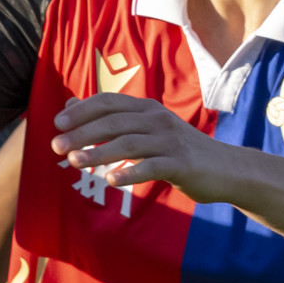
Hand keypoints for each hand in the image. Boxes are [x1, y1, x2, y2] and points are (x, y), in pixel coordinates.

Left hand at [51, 94, 243, 203]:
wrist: (226, 169)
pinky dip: (130, 172)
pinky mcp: (182, 163)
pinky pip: (152, 166)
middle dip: (82, 133)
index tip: (57, 124)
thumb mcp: (145, 130)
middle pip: (114, 122)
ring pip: (129, 143)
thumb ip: (111, 119)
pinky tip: (110, 180)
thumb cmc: (178, 150)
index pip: (108, 102)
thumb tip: (71, 105)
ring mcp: (171, 140)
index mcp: (147, 109)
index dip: (82, 111)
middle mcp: (157, 119)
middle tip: (57, 146)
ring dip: (98, 152)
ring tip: (74, 162)